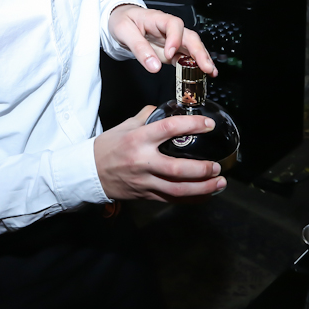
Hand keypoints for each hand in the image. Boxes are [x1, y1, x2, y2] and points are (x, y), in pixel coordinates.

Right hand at [93, 106, 226, 200]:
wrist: (89, 172)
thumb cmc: (107, 147)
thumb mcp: (125, 125)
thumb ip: (148, 117)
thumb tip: (169, 109)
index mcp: (138, 139)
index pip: (168, 129)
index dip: (192, 126)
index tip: (208, 125)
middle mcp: (142, 162)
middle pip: (177, 169)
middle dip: (202, 169)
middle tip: (217, 165)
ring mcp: (144, 181)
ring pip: (177, 189)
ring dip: (202, 188)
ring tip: (219, 181)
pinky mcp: (146, 194)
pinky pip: (172, 199)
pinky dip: (192, 198)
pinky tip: (206, 194)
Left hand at [108, 4, 216, 75]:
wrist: (120, 20)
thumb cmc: (122, 20)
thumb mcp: (124, 32)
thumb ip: (139, 48)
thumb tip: (153, 66)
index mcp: (158, 19)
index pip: (174, 25)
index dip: (175, 39)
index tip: (170, 54)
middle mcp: (169, 29)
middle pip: (189, 36)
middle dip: (199, 52)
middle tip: (205, 67)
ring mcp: (172, 40)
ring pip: (192, 47)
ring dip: (202, 59)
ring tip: (210, 72)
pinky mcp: (171, 50)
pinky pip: (186, 57)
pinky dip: (195, 65)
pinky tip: (203, 74)